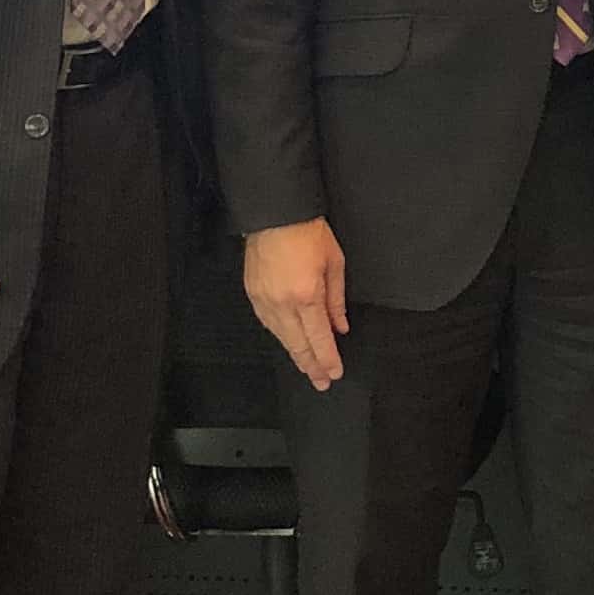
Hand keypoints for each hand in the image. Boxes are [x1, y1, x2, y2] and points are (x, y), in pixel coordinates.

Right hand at [244, 217, 350, 390]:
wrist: (275, 212)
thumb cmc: (308, 232)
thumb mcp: (334, 263)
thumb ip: (336, 300)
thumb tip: (340, 327)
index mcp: (307, 295)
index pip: (320, 338)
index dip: (327, 359)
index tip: (334, 373)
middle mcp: (283, 303)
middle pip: (298, 345)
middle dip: (311, 366)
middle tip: (321, 382)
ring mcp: (264, 300)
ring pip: (281, 338)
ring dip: (295, 355)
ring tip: (307, 368)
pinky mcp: (252, 294)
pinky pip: (268, 324)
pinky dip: (280, 336)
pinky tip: (289, 343)